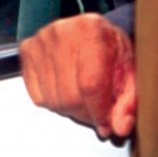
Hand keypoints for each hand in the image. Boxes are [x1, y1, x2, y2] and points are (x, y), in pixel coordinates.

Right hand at [19, 13, 135, 138]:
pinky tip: (66, 90)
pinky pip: (37, 96)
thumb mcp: (130, 73)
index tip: (106, 124)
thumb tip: (120, 125)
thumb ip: (129, 100)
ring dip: (71, 110)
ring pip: (53, 100)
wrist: (93, 31)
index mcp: (91, 30)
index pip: (90, 85)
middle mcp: (61, 31)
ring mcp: (40, 40)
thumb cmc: (112, 50)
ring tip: (83, 99)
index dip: (99, 112)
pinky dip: (53, 102)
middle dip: (86, 114)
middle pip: (69, 95)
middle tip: (96, 111)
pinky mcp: (27, 50)